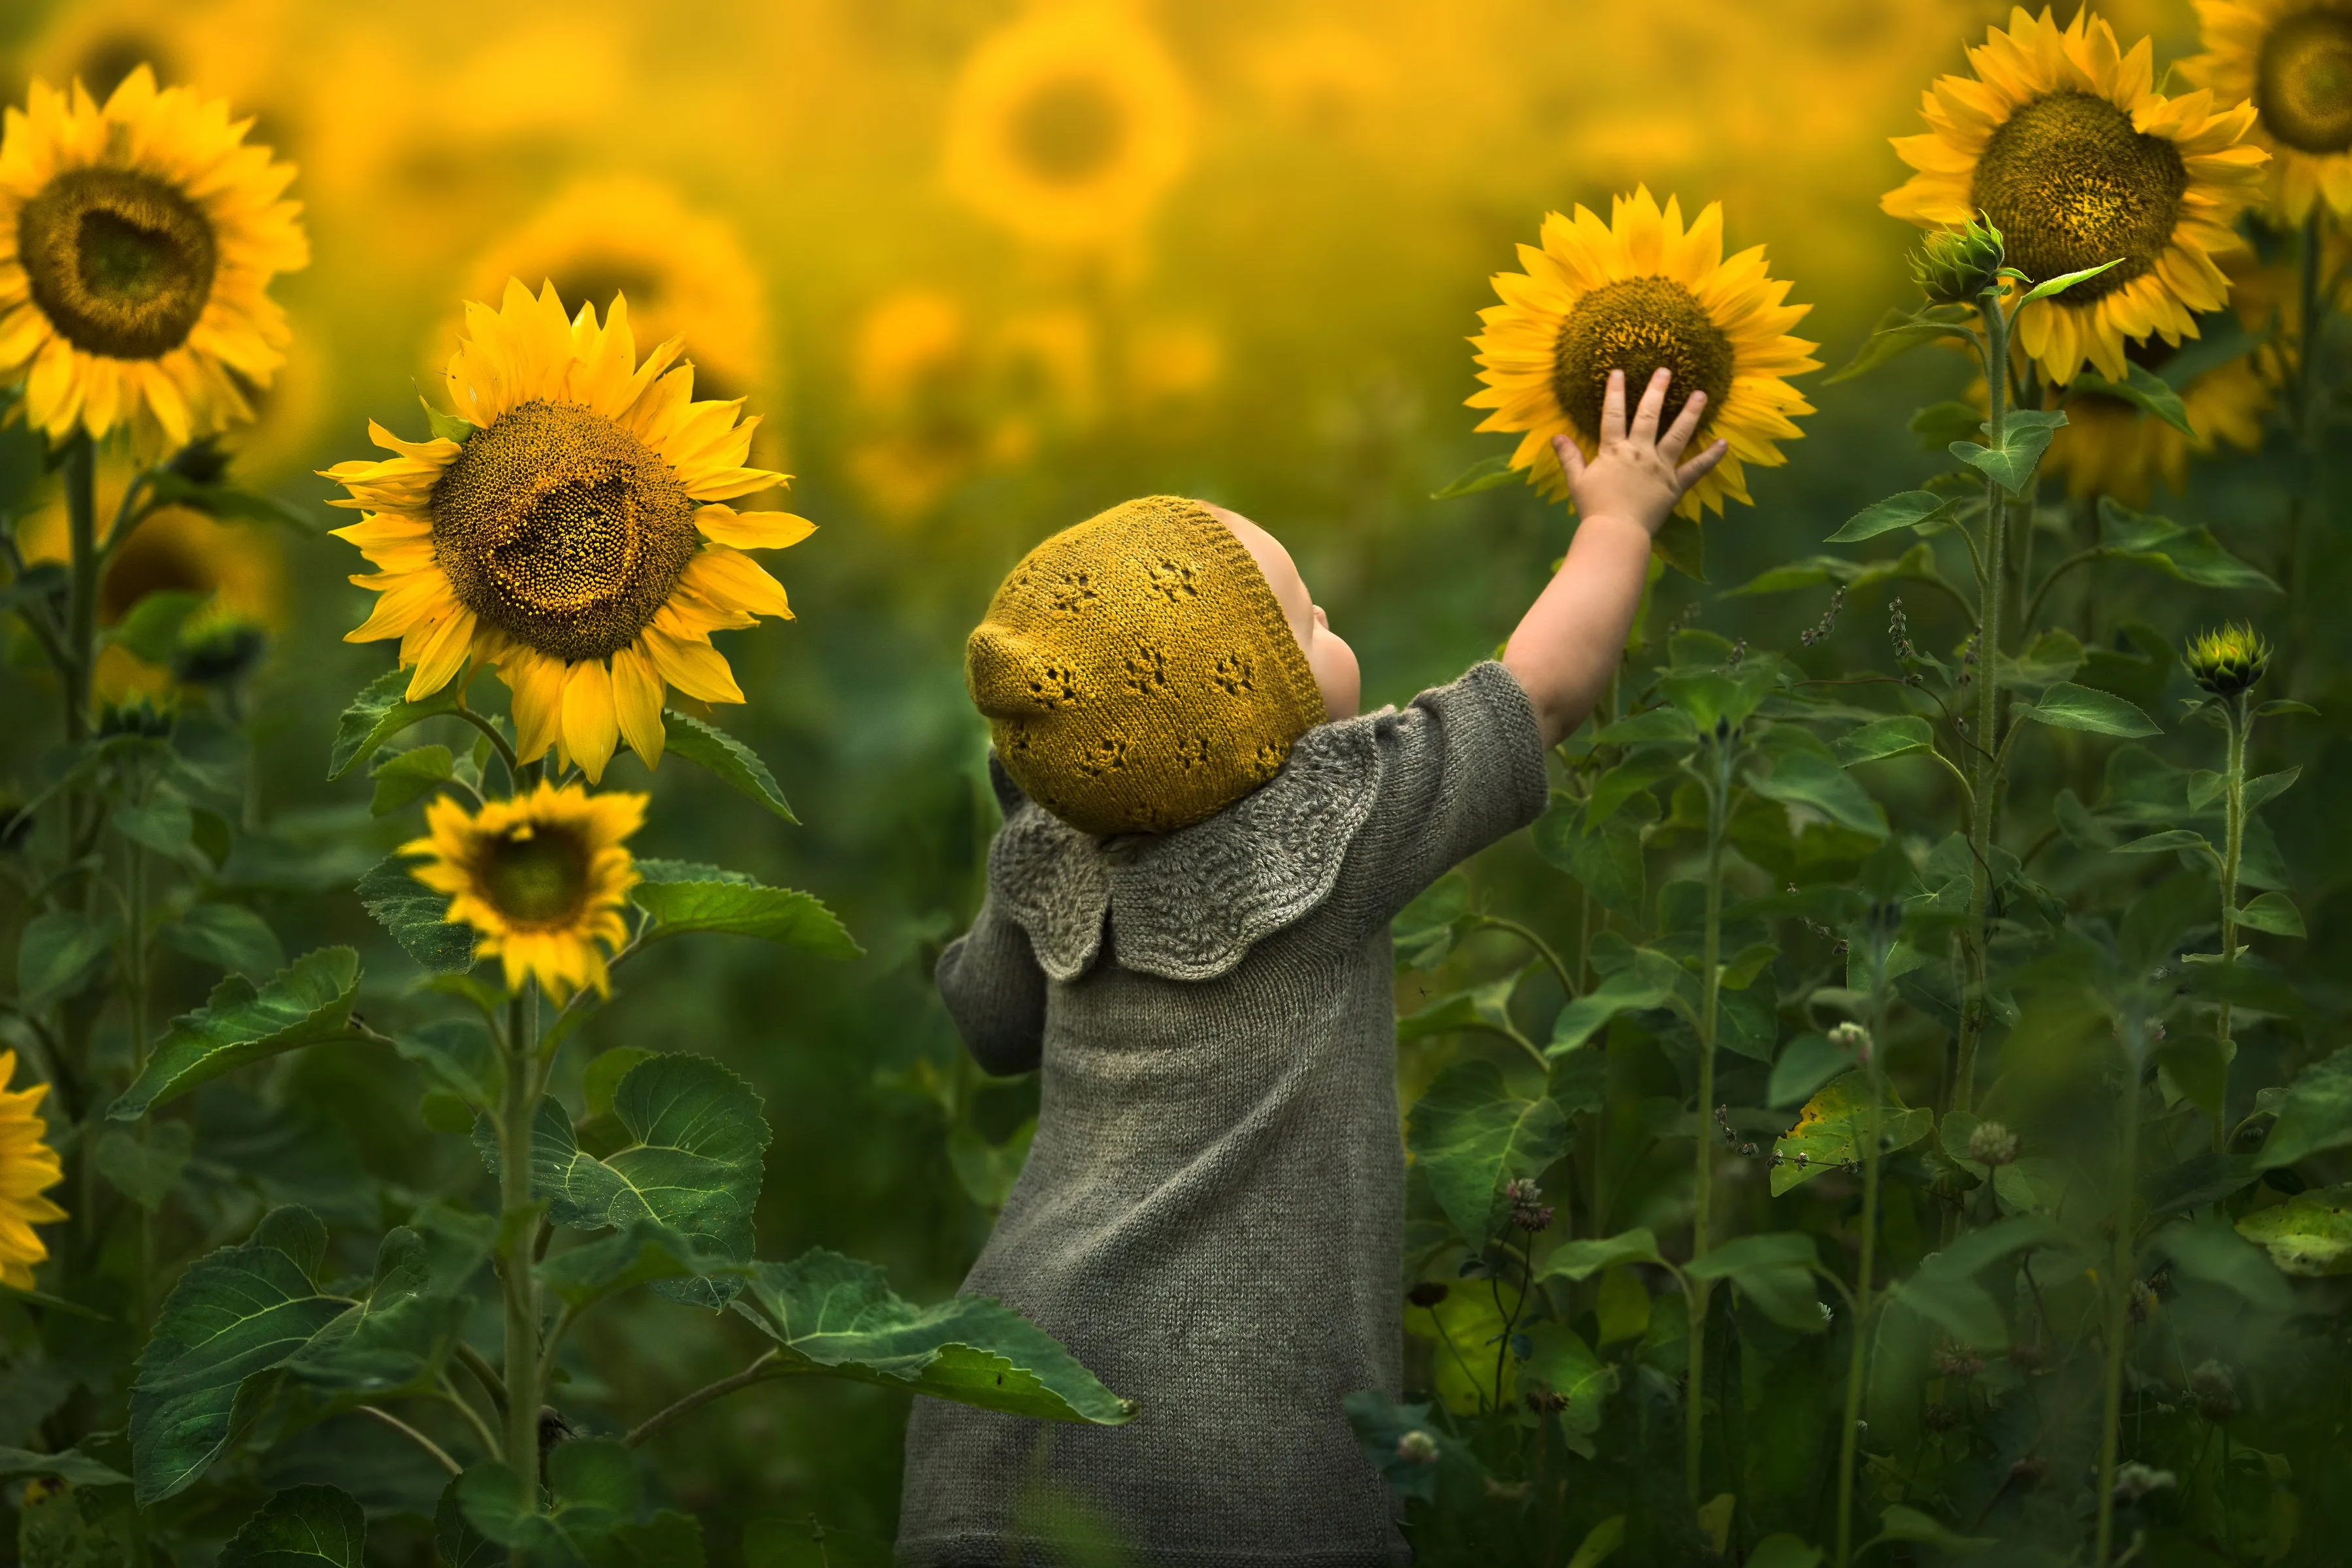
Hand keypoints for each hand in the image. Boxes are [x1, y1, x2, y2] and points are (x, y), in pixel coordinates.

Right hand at [1553, 367, 1728, 538]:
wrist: (1616, 532)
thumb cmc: (1594, 508)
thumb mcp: (1577, 482)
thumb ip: (1569, 457)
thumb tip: (1556, 436)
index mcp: (1615, 450)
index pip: (1613, 415)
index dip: (1615, 393)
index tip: (1618, 372)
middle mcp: (1640, 452)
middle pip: (1649, 416)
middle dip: (1656, 391)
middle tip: (1665, 370)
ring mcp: (1661, 467)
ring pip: (1678, 434)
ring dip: (1690, 413)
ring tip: (1701, 394)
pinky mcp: (1676, 485)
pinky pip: (1697, 468)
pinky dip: (1711, 456)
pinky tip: (1724, 443)